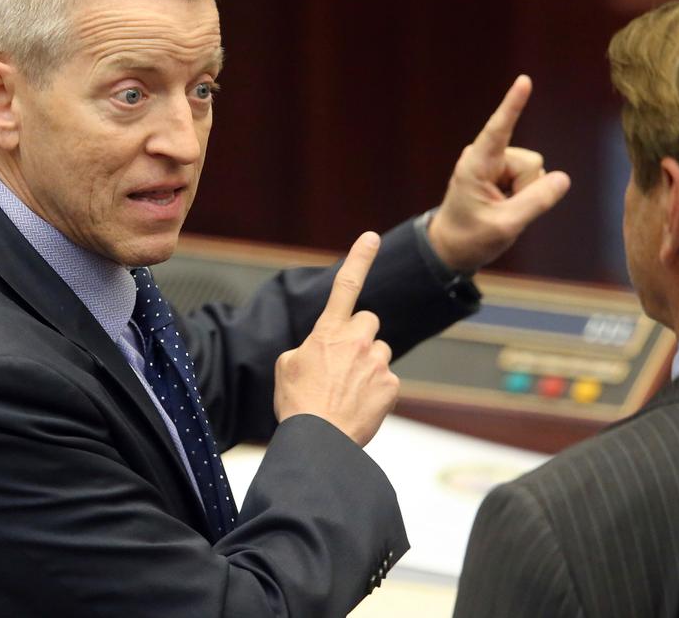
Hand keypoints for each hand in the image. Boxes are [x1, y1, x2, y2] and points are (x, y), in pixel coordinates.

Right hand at [273, 232, 398, 446]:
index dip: (359, 258)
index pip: (346, 286)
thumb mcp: (287, 367)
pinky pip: (387, 380)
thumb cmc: (298, 404)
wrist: (318, 440)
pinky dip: (376, 391)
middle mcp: (357, 341)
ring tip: (347, 390)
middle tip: (344, 361)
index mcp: (328, 332)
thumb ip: (307, 348)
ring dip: (368, 364)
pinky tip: (358, 405)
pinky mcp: (391, 385)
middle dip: (360, 335)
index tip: (371, 237)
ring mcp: (377, 362)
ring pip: (379, 352)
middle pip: (368, 322)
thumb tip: (321, 350)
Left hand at [429, 75, 570, 270]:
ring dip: (524, 194)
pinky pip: (531, 179)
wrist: (451, 248)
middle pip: (531, 162)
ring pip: (535, 171)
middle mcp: (486, 157)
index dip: (513, 105)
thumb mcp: (505, 226)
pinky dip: (524, 195)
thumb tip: (563, 179)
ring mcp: (496, 163)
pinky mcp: (503, 171)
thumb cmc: (470, 238)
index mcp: (476, 165)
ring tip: (499, 209)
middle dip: (527, 189)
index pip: (499, 130)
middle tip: (501, 211)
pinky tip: (504, 205)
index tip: (524, 81)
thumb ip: (536, 202)